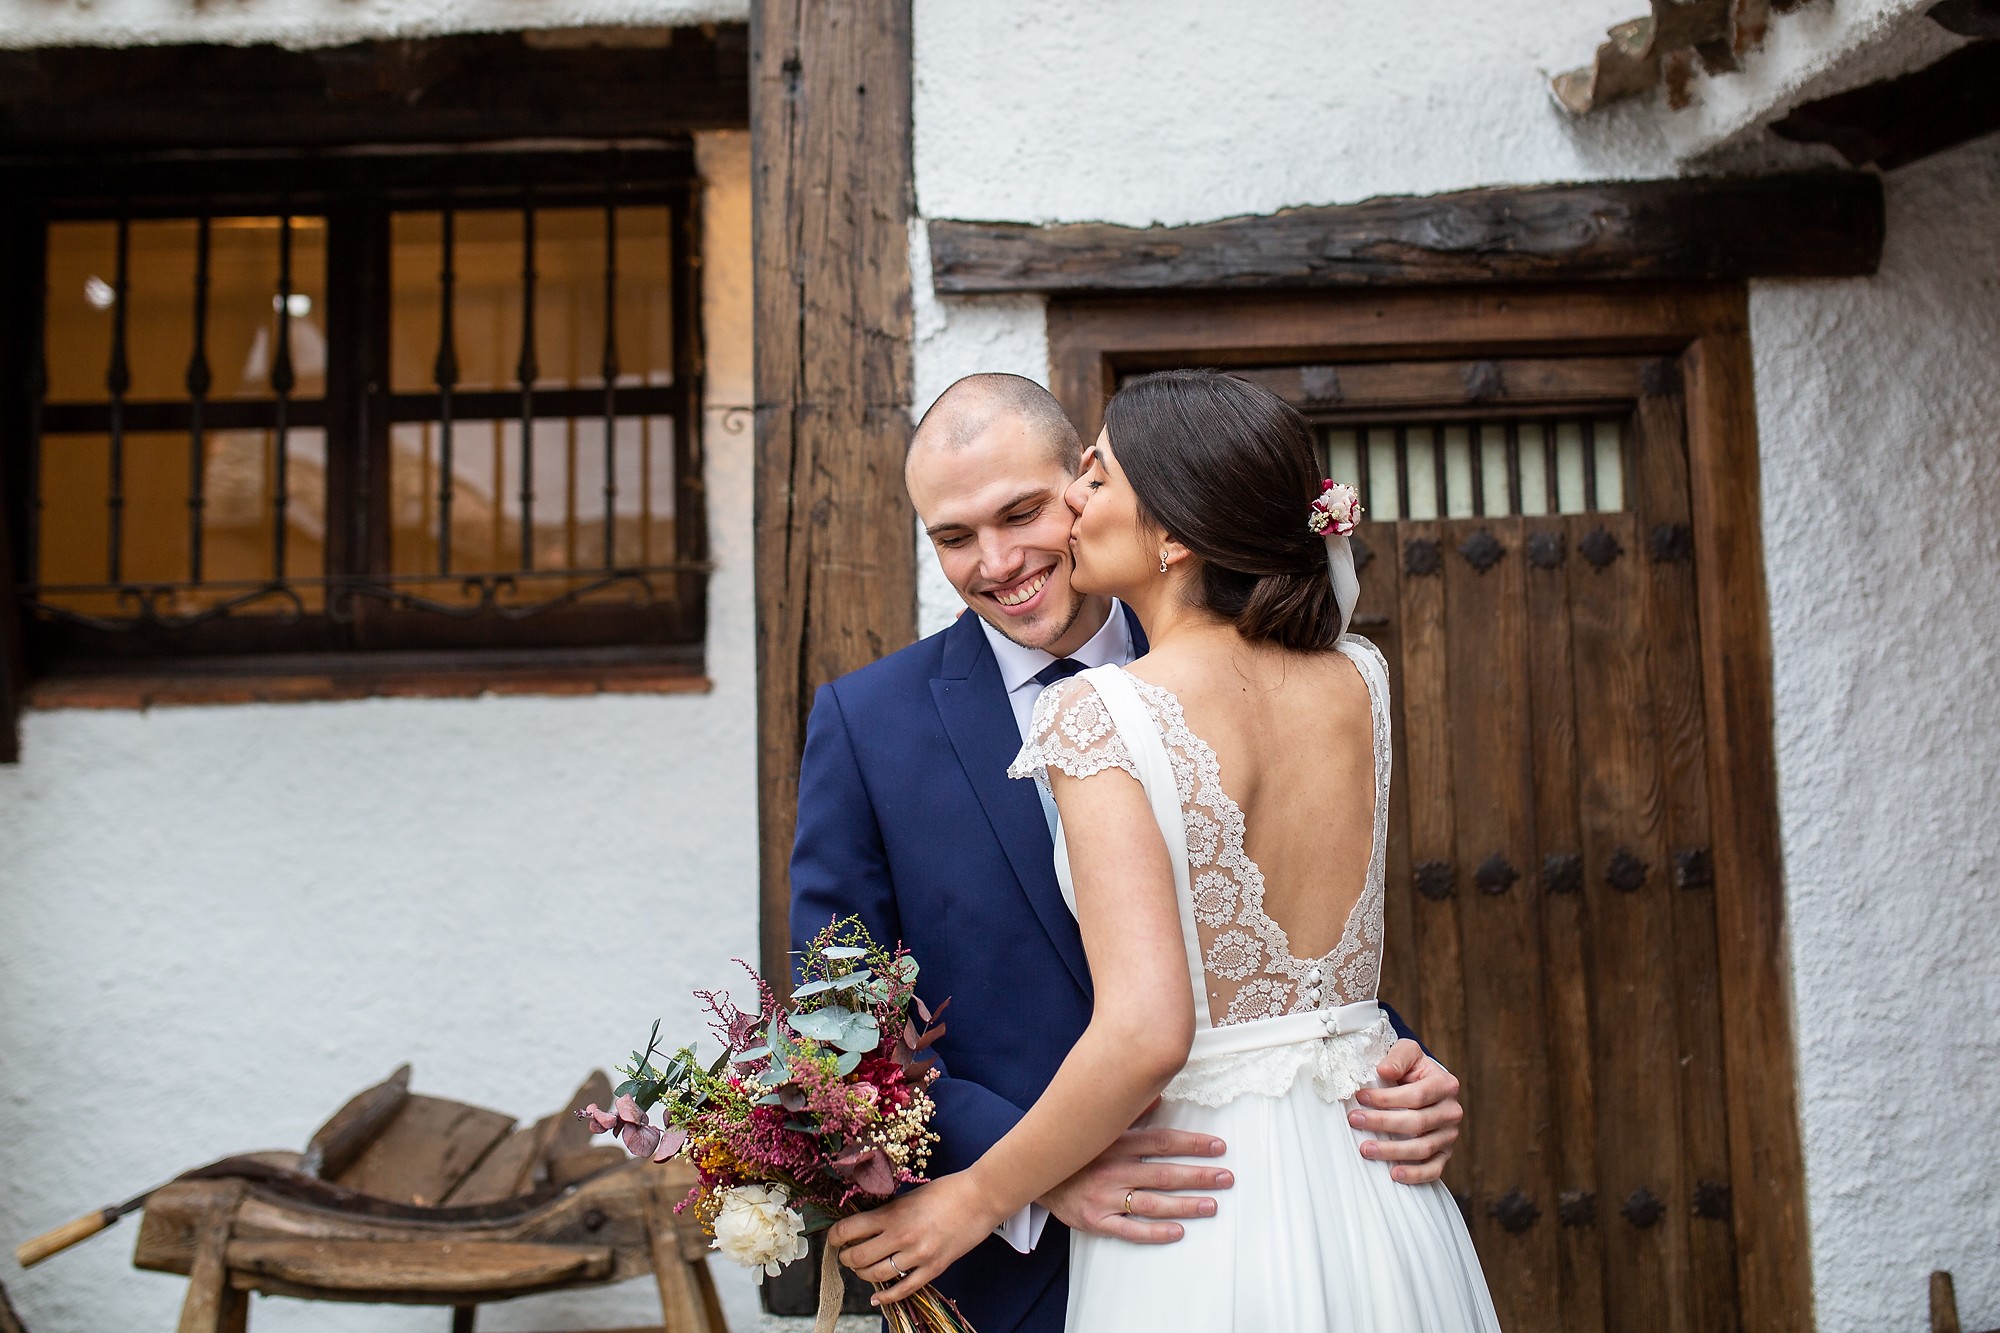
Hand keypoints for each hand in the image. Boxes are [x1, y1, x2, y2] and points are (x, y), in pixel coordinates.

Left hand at [831, 1173, 1005, 1306]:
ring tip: (862, 1268)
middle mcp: (901, 1236)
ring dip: (862, 1274)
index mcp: (892, 1213)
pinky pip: (903, 1289)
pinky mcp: (934, 1268)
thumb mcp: (909, 1196)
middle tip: (845, 1255)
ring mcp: (917, 1255)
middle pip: (857, 1257)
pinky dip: (885, 1296)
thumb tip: (864, 1225)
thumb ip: (887, 1212)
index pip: (849, 1229)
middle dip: (845, 1258)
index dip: (834, 1236)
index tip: (833, 1238)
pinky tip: (876, 1297)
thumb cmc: (946, 1191)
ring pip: (875, 1275)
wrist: (980, 1198)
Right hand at [1039, 1119, 1230, 1241]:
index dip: (1192, 1144)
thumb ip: (1129, 1113)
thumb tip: (1157, 1093)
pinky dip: (1155, 1232)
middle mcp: (1112, 1170)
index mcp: (1115, 1144)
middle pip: (1163, 1174)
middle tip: (1226, 1178)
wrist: (1033, 1174)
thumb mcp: (1097, 1125)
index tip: (1218, 1147)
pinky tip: (1177, 1231)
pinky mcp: (1095, 1221)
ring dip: (1185, 1205)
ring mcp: (1104, 1198)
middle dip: (1198, 1176)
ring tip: (1211, 1205)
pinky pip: (1129, 1230)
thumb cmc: (1074, 1150)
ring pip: (1152, 1203)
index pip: (1161, 1142)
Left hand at [1349, 1039, 1461, 1184]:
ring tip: (1365, 1149)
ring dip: (1392, 1151)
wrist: (1424, 1084)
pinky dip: (1415, 1174)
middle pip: (1417, 1122)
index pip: (1416, 1096)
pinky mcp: (1444, 1153)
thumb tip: (1383, 1071)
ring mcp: (1449, 1135)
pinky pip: (1434, 1169)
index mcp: (1445, 1084)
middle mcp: (1451, 1111)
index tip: (1360, 1097)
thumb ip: (1397, 1058)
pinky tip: (1394, 1174)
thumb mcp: (1407, 1052)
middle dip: (1383, 1123)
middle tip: (1355, 1121)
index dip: (1387, 1098)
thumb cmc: (1412, 1068)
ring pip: (1423, 1148)